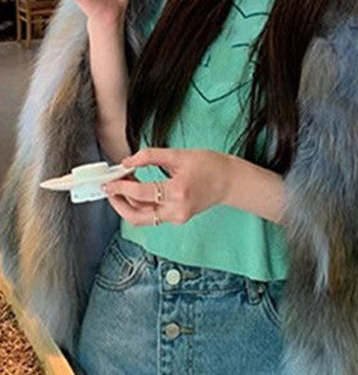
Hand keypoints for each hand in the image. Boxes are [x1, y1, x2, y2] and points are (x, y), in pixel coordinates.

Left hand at [102, 148, 230, 226]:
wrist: (230, 182)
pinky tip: (137, 190)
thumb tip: (128, 161)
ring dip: (128, 204)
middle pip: (136, 217)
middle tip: (110, 189)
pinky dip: (141, 205)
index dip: (121, 187)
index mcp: (178, 192)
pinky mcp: (177, 218)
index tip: (110, 180)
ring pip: (142, 219)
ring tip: (124, 185)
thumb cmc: (210, 166)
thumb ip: (151, 156)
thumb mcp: (179, 155)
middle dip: (118, 204)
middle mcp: (176, 210)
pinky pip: (152, 215)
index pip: (140, 194)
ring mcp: (177, 217)